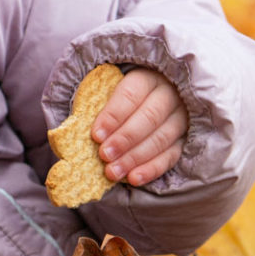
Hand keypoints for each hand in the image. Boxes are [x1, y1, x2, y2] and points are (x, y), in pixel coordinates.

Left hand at [92, 67, 186, 186]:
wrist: (150, 99)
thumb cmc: (121, 98)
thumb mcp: (107, 90)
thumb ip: (92, 103)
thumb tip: (69, 126)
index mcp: (147, 77)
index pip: (131, 94)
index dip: (113, 115)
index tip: (96, 135)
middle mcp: (169, 94)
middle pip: (149, 117)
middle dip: (125, 139)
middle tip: (104, 155)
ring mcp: (181, 117)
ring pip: (161, 138)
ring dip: (135, 157)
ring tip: (112, 172)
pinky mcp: (185, 139)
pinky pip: (171, 155)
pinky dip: (152, 169)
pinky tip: (134, 179)